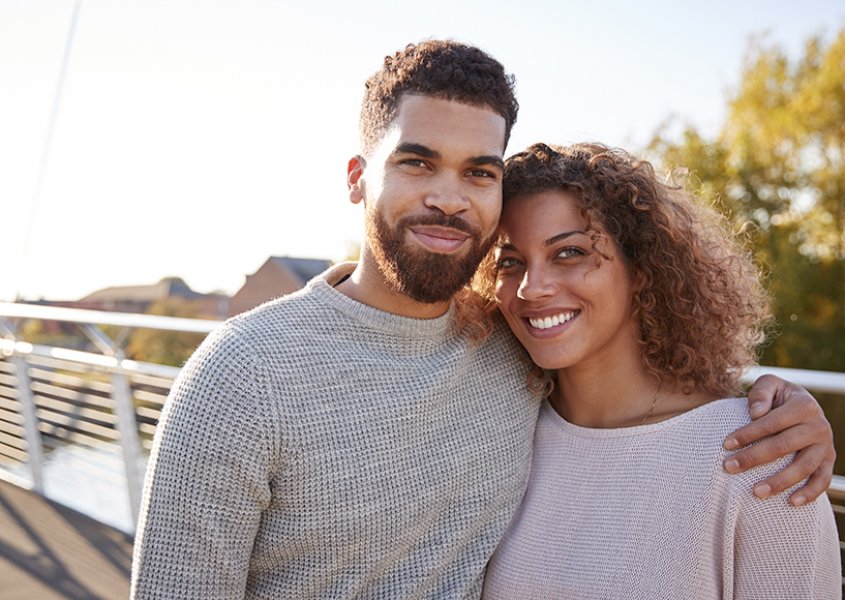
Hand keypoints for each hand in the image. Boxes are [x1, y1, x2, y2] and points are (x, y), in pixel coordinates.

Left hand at [722, 374, 834, 505]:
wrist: (802, 406)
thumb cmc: (778, 397)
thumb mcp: (769, 384)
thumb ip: (760, 393)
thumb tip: (756, 413)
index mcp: (804, 405)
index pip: (771, 422)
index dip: (748, 433)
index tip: (725, 444)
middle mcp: (819, 426)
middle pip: (783, 446)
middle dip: (753, 458)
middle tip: (728, 467)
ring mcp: (826, 445)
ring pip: (803, 467)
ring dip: (779, 482)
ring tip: (755, 492)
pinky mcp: (829, 461)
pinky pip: (822, 480)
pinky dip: (810, 493)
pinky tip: (791, 502)